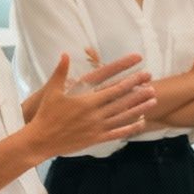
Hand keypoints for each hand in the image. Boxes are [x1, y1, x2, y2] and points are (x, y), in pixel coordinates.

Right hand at [24, 53, 155, 157]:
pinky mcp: (95, 139)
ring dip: (139, 109)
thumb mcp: (52, 91)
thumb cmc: (45, 114)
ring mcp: (97, 128)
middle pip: (123, 103)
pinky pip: (116, 133)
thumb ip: (61, 72)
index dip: (130, 82)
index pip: (114, 89)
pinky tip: (141, 123)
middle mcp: (95, 115)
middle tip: (154, 87)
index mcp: (87, 101)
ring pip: (123, 117)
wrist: (40, 140)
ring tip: (153, 102)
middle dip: (139, 94)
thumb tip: (65, 53)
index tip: (142, 75)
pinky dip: (130, 128)